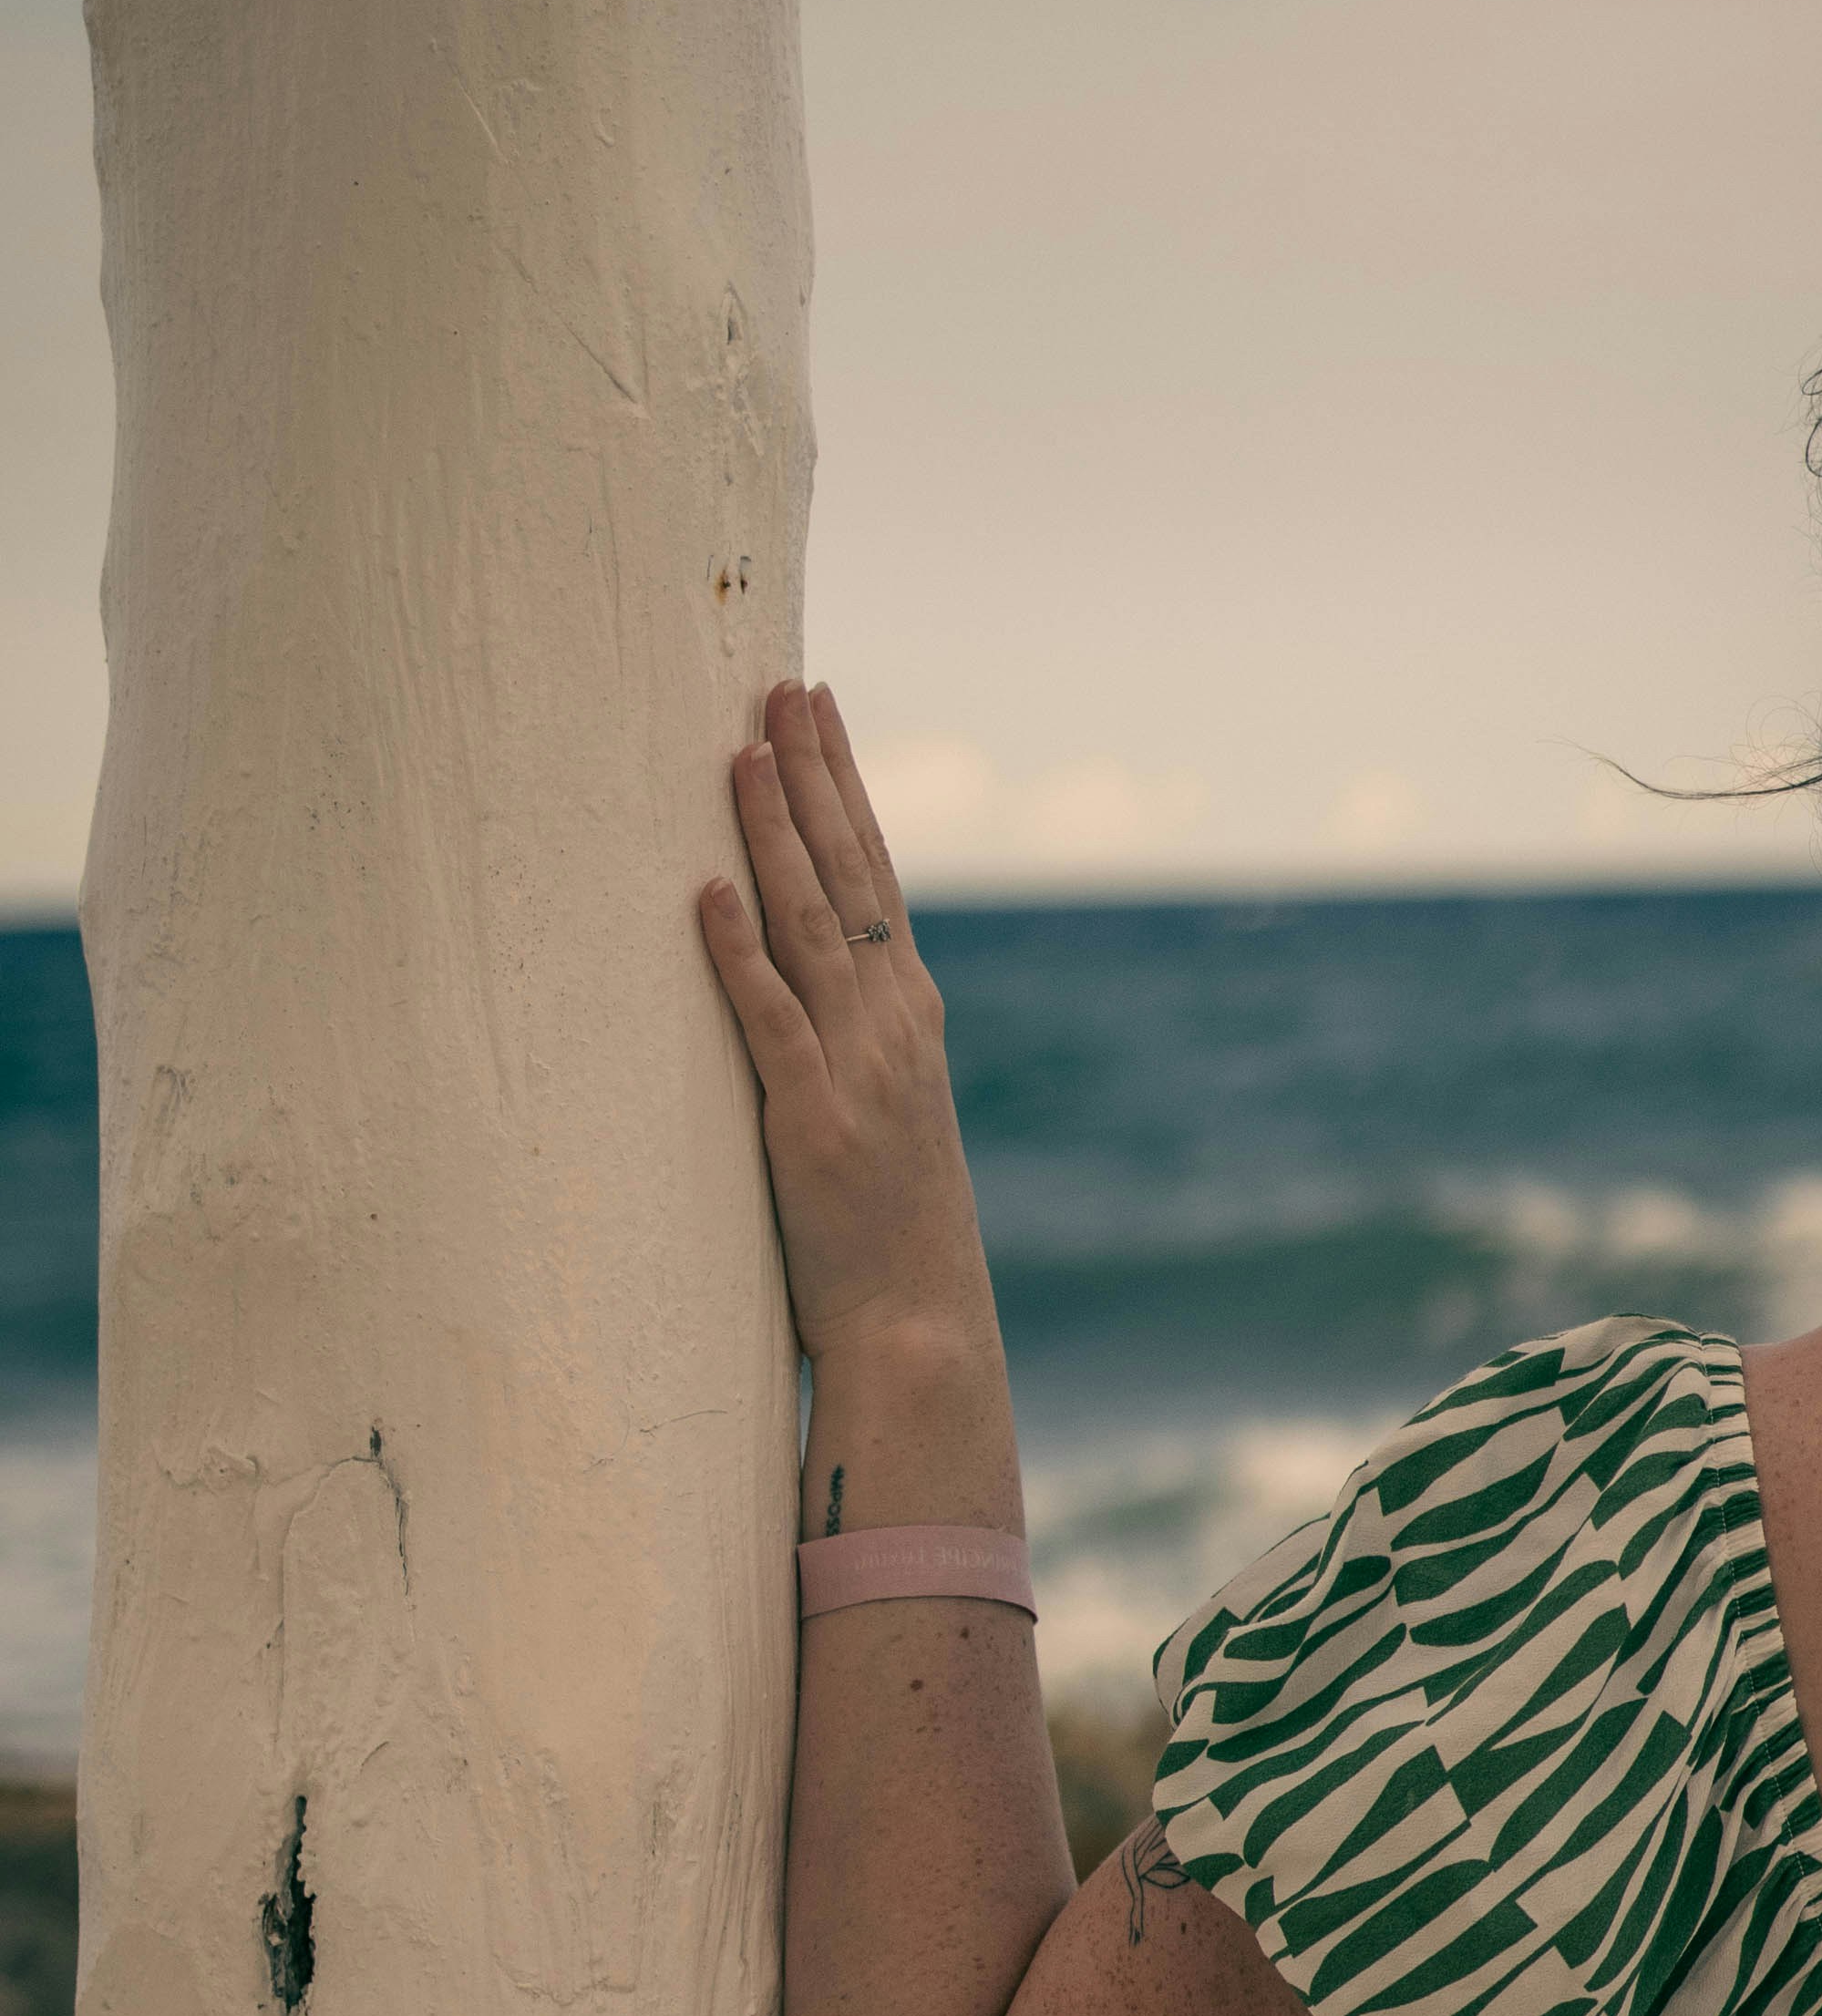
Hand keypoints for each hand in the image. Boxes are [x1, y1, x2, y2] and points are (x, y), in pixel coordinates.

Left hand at [698, 685, 994, 1364]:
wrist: (922, 1328)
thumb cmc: (892, 1234)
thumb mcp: (885, 1116)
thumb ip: (851, 1042)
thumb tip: (801, 982)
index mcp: (910, 1016)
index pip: (874, 874)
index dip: (843, 787)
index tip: (817, 710)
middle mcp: (893, 1024)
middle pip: (847, 875)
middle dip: (812, 775)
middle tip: (781, 688)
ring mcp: (858, 1068)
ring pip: (808, 928)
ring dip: (772, 836)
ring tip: (740, 753)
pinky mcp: (812, 1120)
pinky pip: (767, 1021)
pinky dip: (736, 954)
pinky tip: (706, 893)